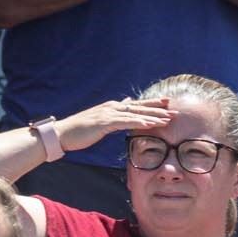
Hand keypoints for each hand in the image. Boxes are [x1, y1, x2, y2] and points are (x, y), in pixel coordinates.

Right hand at [54, 97, 176, 154]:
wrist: (62, 134)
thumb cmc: (80, 130)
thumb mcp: (99, 119)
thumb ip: (113, 112)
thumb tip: (124, 103)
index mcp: (112, 107)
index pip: (136, 105)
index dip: (152, 104)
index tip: (167, 103)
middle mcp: (112, 107)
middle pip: (139, 107)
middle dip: (158, 109)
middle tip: (175, 109)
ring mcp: (108, 114)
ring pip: (135, 114)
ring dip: (152, 116)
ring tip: (167, 119)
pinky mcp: (104, 123)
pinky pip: (124, 123)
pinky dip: (138, 123)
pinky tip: (149, 125)